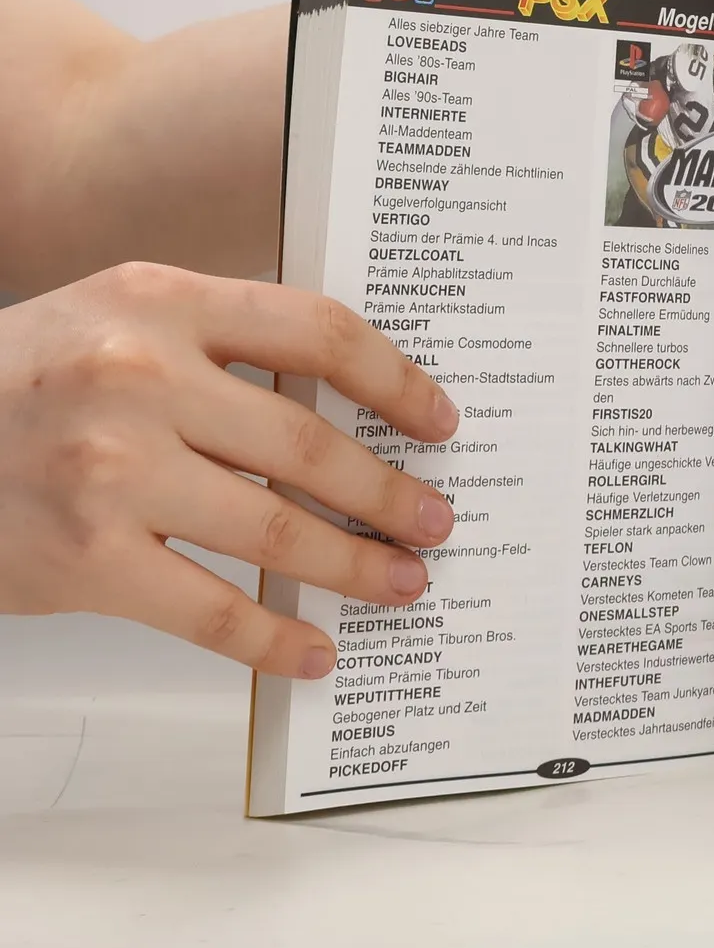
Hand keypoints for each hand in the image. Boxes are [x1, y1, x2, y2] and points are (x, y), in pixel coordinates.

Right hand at [0, 262, 457, 677]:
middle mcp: (140, 377)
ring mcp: (111, 472)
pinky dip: (274, 638)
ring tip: (402, 579)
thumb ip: (221, 339)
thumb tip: (347, 399)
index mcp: (163, 300)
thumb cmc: (23, 378)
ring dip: (355, 564)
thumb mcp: (120, 315)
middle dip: (389, 492)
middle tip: (435, 519)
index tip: (438, 420)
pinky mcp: (84, 559)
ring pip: (275, 531)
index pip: (318, 333)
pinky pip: (210, 610)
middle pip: (309, 443)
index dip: (396, 381)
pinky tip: (314, 648)